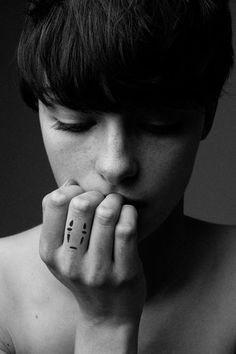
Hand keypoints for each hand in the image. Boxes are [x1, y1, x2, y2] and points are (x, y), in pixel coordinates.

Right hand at [40, 180, 145, 326]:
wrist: (107, 314)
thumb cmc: (85, 273)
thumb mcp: (62, 252)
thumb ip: (60, 218)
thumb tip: (70, 182)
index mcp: (50, 252)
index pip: (54, 202)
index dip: (72, 190)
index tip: (84, 196)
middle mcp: (70, 262)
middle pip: (81, 204)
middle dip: (97, 193)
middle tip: (104, 199)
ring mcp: (98, 270)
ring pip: (106, 214)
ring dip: (116, 201)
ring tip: (118, 205)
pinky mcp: (124, 273)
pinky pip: (127, 229)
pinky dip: (130, 213)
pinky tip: (129, 214)